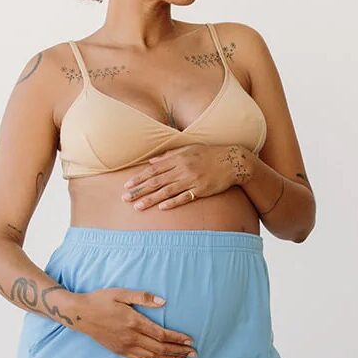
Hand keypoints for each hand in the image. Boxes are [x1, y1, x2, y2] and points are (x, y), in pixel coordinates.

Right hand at [76, 288, 198, 357]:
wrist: (79, 314)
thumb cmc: (100, 300)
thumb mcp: (121, 293)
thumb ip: (143, 297)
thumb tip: (163, 302)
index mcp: (133, 321)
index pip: (161, 334)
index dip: (177, 339)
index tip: (190, 340)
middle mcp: (131, 337)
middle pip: (160, 348)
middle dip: (178, 351)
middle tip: (194, 354)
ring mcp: (125, 346)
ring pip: (152, 357)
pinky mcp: (120, 351)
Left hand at [120, 144, 249, 210]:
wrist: (232, 161)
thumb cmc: (209, 154)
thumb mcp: (188, 149)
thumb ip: (169, 156)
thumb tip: (151, 162)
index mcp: (178, 158)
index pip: (153, 170)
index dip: (139, 178)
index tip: (127, 185)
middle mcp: (182, 169)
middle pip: (156, 181)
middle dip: (139, 190)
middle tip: (125, 198)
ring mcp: (192, 180)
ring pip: (167, 191)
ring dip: (151, 199)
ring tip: (138, 206)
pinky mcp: (201, 190)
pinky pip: (184, 197)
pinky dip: (172, 202)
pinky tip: (161, 207)